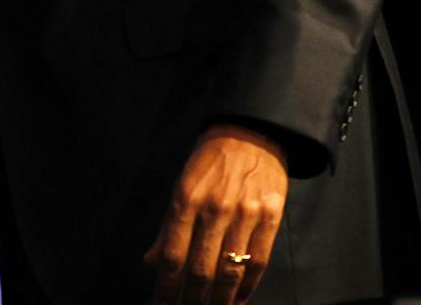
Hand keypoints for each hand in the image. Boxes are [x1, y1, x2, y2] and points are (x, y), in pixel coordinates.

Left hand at [144, 123, 287, 303]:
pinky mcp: (271, 216)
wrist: (251, 132)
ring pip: (231, 270)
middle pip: (201, 268)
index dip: (165, 286)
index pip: (172, 254)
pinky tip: (239, 299)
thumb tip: (150, 262)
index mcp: (186, 199)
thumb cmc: (210, 161)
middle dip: (191, 299)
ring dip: (220, 299)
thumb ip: (167, 226)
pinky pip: (259, 261)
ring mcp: (245, 214)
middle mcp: (214, 208)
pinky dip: (248, 286)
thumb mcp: (181, 185)